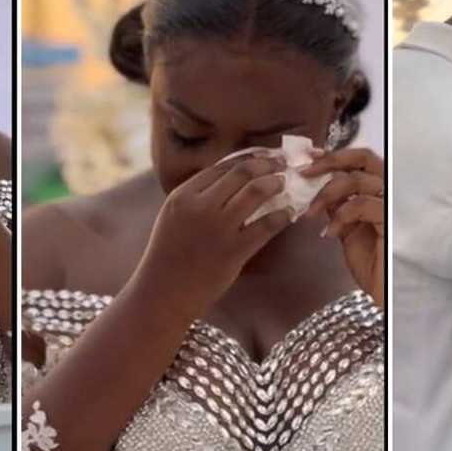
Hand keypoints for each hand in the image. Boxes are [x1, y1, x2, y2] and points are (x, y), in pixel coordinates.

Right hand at [131, 154, 291, 320]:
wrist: (163, 293)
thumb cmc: (169, 256)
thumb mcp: (174, 217)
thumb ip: (197, 197)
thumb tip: (232, 179)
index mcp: (183, 195)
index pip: (221, 166)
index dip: (247, 158)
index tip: (262, 156)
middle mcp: (200, 206)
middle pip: (241, 172)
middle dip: (266, 164)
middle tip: (281, 164)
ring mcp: (217, 228)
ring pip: (256, 191)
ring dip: (275, 183)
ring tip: (284, 183)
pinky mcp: (234, 250)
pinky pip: (267, 224)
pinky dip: (282, 215)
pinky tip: (288, 213)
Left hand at [300, 147, 384, 307]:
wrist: (385, 291)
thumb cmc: (371, 262)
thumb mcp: (347, 229)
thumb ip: (337, 206)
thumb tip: (316, 189)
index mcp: (379, 189)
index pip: (360, 158)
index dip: (333, 155)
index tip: (309, 157)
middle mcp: (389, 190)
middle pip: (363, 157)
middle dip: (329, 161)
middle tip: (303, 173)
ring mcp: (393, 203)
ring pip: (356, 180)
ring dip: (326, 194)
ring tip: (309, 213)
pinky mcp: (391, 219)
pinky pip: (361, 205)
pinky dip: (339, 216)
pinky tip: (328, 233)